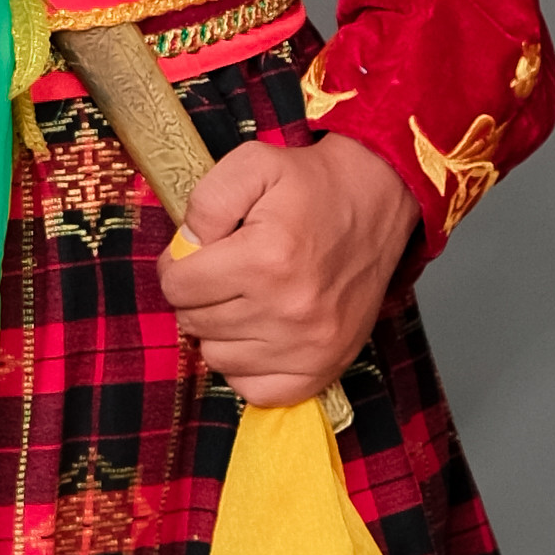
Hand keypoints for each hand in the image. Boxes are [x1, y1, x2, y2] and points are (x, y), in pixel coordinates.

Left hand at [158, 136, 418, 407]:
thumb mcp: (252, 164)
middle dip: (198, 295)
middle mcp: (288, 310)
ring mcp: (309, 346)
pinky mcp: (325, 367)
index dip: (177, 266)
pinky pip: (255, 390)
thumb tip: (184, 251)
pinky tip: (258, 334)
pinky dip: (247, 366)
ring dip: (220, 330)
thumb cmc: (313, 186)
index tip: (196, 255)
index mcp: (266, 259)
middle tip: (222, 273)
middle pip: (195, 323)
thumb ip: (205, 202)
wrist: (377, 202)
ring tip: (244, 299)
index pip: (178, 287)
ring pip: (218, 358)